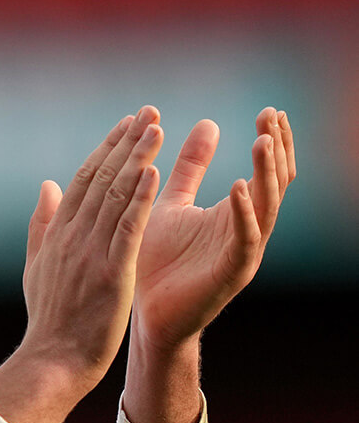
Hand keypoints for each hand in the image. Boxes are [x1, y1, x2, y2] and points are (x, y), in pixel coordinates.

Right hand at [19, 106, 162, 388]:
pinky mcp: (112, 272)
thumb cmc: (49, 318)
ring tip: (157, 129)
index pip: (85, 179)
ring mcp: (92, 252)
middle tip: (150, 112)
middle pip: (102, 178)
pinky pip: (128, 228)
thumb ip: (42, 224)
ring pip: (117, 195)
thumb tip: (47, 184)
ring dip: (137, 159)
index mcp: (59, 233)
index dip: (107, 148)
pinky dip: (140, 198)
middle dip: (127, 142)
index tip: (127, 124)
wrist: (53, 359)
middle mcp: (74, 236)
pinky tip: (154, 173)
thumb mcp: (36, 266)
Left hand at [133, 107, 296, 352]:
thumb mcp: (173, 202)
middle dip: (276, 150)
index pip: (264, 172)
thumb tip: (209, 123)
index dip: (272, 142)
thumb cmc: (158, 260)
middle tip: (273, 117)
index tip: (270, 110)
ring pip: (266, 207)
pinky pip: (245, 240)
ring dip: (265, 173)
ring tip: (263, 141)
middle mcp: (246, 231)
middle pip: (275, 184)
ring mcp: (242, 252)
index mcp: (235, 213)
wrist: (146, 312)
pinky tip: (238, 188)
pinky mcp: (230, 273)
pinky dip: (245, 213)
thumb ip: (191, 167)